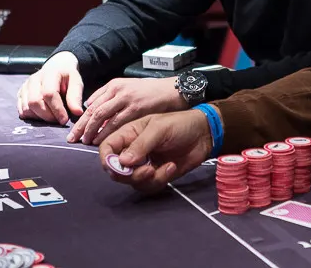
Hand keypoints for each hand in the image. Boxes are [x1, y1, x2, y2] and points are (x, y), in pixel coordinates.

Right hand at [16, 52, 83, 125]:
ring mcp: (25, 86)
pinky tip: (42, 115)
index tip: (64, 120)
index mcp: (49, 73)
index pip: (49, 93)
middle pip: (35, 102)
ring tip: (52, 117)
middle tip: (58, 120)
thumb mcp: (76, 82)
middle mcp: (34, 79)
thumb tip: (77, 112)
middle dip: (48, 116)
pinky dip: (32, 117)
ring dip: (40, 117)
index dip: (57, 109)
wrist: (56, 66)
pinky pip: (22, 110)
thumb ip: (76, 96)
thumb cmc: (67, 76)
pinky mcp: (21, 94)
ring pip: (27, 108)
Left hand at [66, 77, 186, 145]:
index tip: (74, 131)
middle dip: (81, 126)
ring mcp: (126, 98)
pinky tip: (101, 140)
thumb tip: (92, 109)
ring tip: (85, 142)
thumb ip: (112, 98)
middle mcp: (118, 90)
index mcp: (114, 85)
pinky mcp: (136, 107)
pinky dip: (106, 132)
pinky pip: (116, 122)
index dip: (81, 119)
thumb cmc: (153, 93)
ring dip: (91, 130)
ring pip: (101, 115)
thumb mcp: (130, 89)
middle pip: (93, 109)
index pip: (92, 103)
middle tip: (73, 139)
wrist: (174, 90)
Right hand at [99, 109, 213, 193]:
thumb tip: (121, 163)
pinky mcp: (156, 174)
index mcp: (129, 134)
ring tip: (164, 167)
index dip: (106, 160)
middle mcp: (133, 150)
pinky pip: (149, 186)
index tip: (115, 167)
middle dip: (130, 174)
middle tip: (147, 170)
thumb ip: (140, 145)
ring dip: (147, 179)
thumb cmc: (180, 124)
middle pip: (117, 170)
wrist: (203, 134)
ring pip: (133, 181)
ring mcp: (144, 164)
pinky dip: (160, 180)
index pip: (107, 148)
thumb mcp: (159, 129)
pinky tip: (172, 166)